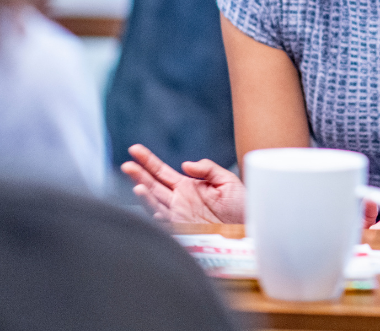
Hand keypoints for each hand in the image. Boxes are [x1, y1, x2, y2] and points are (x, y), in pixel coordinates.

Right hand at [121, 144, 245, 223]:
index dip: (148, 160)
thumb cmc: (243, 207)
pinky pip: (163, 217)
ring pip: (154, 200)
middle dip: (139, 174)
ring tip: (134, 179)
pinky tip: (145, 196)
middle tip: (127, 164)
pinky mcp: (182, 228)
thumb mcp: (228, 181)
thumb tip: (185, 164)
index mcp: (188, 187)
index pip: (162, 171)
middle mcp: (179, 200)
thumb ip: (207, 169)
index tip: (134, 149)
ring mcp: (179, 214)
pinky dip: (152, 207)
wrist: (252, 230)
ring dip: (142, 191)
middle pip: (153, 184)